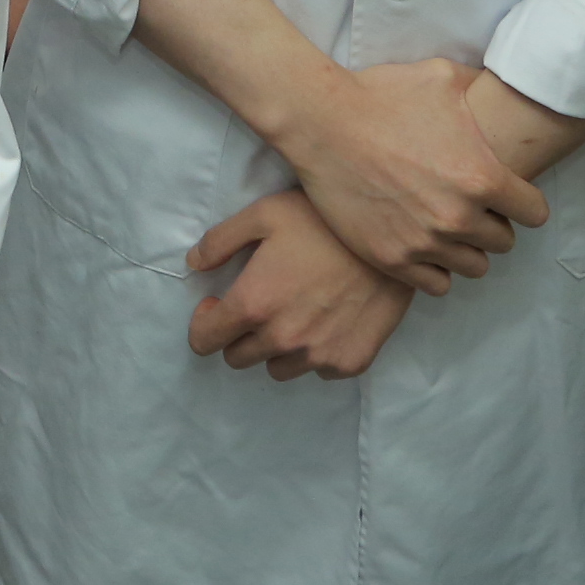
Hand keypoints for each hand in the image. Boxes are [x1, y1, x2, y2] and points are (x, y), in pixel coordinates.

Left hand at [188, 192, 415, 380]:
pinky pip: (318, 370)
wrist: (390, 241)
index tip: (218, 305)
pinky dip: (315, 352)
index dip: (206, 323)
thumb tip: (194, 263)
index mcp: (253, 305)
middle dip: (240, 335)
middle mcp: (282, 339)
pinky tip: (327, 319)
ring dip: (276, 348)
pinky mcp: (350, 362)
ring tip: (295, 312)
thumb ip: (220, 241)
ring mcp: (318, 356)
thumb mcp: (264, 215)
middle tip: (260, 305)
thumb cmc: (324, 221)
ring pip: (277, 368)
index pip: (205, 341)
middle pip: (238, 358)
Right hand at [280, 58, 547, 290]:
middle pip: (504, 242)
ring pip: (474, 267)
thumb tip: (506, 88)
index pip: (534, 213)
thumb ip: (482, 91)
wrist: (320, 122)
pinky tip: (424, 243)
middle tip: (469, 205)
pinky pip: (437, 284)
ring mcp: (424, 242)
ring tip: (447, 227)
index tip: (506, 194)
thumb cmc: (381, 95)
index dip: (523, 201)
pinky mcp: (391, 258)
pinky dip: (435, 268)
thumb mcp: (442, 78)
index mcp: (481, 177)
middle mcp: (458, 217)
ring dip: (465, 248)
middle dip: (492, 223)